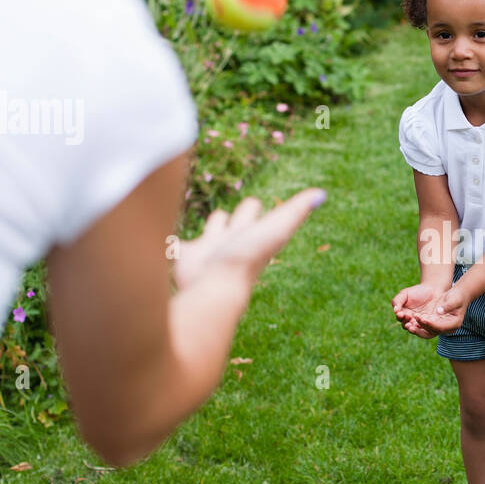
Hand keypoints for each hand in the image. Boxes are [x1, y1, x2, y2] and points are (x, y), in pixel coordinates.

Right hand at [172, 188, 325, 293]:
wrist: (215, 290)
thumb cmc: (245, 259)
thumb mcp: (275, 229)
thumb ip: (295, 210)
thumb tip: (322, 194)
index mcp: (248, 232)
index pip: (250, 211)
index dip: (251, 207)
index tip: (254, 203)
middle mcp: (229, 242)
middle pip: (231, 222)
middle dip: (233, 217)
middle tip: (230, 214)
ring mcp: (207, 251)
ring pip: (210, 234)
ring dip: (211, 229)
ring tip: (210, 226)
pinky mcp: (185, 258)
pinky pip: (175, 247)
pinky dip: (171, 244)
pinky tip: (162, 238)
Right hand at [392, 282, 445, 335]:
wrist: (433, 290)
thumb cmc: (417, 291)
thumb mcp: (405, 293)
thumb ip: (398, 301)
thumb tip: (395, 310)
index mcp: (404, 315)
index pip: (400, 319)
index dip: (400, 317)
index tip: (401, 313)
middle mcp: (412, 321)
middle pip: (407, 326)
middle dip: (407, 324)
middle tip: (408, 321)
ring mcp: (422, 324)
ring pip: (417, 330)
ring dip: (415, 328)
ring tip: (415, 323)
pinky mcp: (431, 325)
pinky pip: (428, 328)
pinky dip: (426, 326)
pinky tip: (425, 321)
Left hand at [412, 285, 469, 336]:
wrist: (456, 295)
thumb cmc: (457, 296)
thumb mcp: (455, 299)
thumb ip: (448, 305)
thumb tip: (439, 311)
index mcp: (454, 324)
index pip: (440, 327)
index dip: (431, 324)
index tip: (422, 319)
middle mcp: (447, 328)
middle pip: (432, 332)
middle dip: (420, 329)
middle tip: (410, 325)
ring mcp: (440, 326)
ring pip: (427, 331)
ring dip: (417, 329)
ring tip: (407, 324)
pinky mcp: (434, 323)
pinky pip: (424, 326)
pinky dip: (417, 324)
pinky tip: (409, 320)